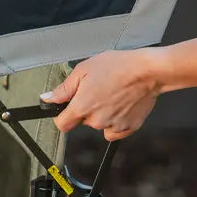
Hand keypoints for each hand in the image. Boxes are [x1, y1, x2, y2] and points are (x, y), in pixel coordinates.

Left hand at [42, 48, 162, 140]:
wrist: (148, 71)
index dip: (62, 115)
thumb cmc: (118, 66)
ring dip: (102, 113)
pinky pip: (115, 130)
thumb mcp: (84, 69)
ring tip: (112, 93)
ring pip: (99, 124)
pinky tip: (121, 104)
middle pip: (83, 121)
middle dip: (86, 108)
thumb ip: (64, 88)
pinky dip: (116, 120)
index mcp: (82, 107)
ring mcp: (112, 126)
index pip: (62, 124)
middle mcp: (96, 121)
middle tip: (97, 89)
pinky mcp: (128, 128)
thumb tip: (48, 98)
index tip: (67, 107)